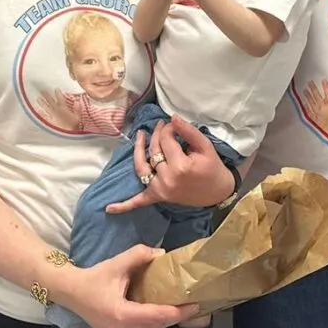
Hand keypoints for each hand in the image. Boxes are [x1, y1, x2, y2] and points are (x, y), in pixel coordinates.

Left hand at [35, 89, 80, 132]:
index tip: (56, 89)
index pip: (61, 99)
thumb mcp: (78, 118)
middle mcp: (56, 111)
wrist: (66, 136)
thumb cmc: (73, 128)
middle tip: (43, 91)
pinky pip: (44, 116)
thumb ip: (77, 109)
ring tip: (38, 98)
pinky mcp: (49, 122)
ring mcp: (52, 116)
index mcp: (64, 109)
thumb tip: (77, 102)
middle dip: (47, 96)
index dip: (58, 94)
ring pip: (46, 107)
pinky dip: (41, 113)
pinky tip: (38, 111)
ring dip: (42, 103)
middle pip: (51, 102)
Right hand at [54, 244, 194, 327]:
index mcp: (122, 315)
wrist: (71, 292)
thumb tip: (163, 254)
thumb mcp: (118, 263)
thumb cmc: (94, 278)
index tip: (196, 305)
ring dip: (164, 320)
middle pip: (157, 325)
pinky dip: (152, 323)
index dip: (179, 312)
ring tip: (179, 306)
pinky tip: (159, 311)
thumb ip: (141, 255)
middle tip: (192, 303)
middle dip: (175, 315)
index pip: (158, 316)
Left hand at [106, 117, 236, 214]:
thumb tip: (171, 118)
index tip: (173, 124)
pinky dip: (124, 206)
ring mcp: (161, 189)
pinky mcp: (159, 197)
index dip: (167, 129)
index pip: (165, 140)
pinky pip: (139, 201)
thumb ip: (188, 131)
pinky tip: (108, 209)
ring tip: (140, 136)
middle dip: (157, 135)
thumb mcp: (205, 146)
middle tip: (161, 125)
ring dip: (137, 151)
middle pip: (154, 151)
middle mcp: (167, 178)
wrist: (218, 192)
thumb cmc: (213, 167)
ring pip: (142, 167)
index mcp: (180, 166)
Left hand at [301, 80, 327, 140]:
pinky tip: (304, 103)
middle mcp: (323, 109)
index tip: (323, 81)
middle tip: (310, 82)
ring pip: (311, 102)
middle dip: (313, 88)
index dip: (326, 87)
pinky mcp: (314, 120)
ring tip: (305, 89)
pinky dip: (306, 106)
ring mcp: (318, 114)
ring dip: (308, 95)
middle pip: (317, 96)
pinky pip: (309, 111)